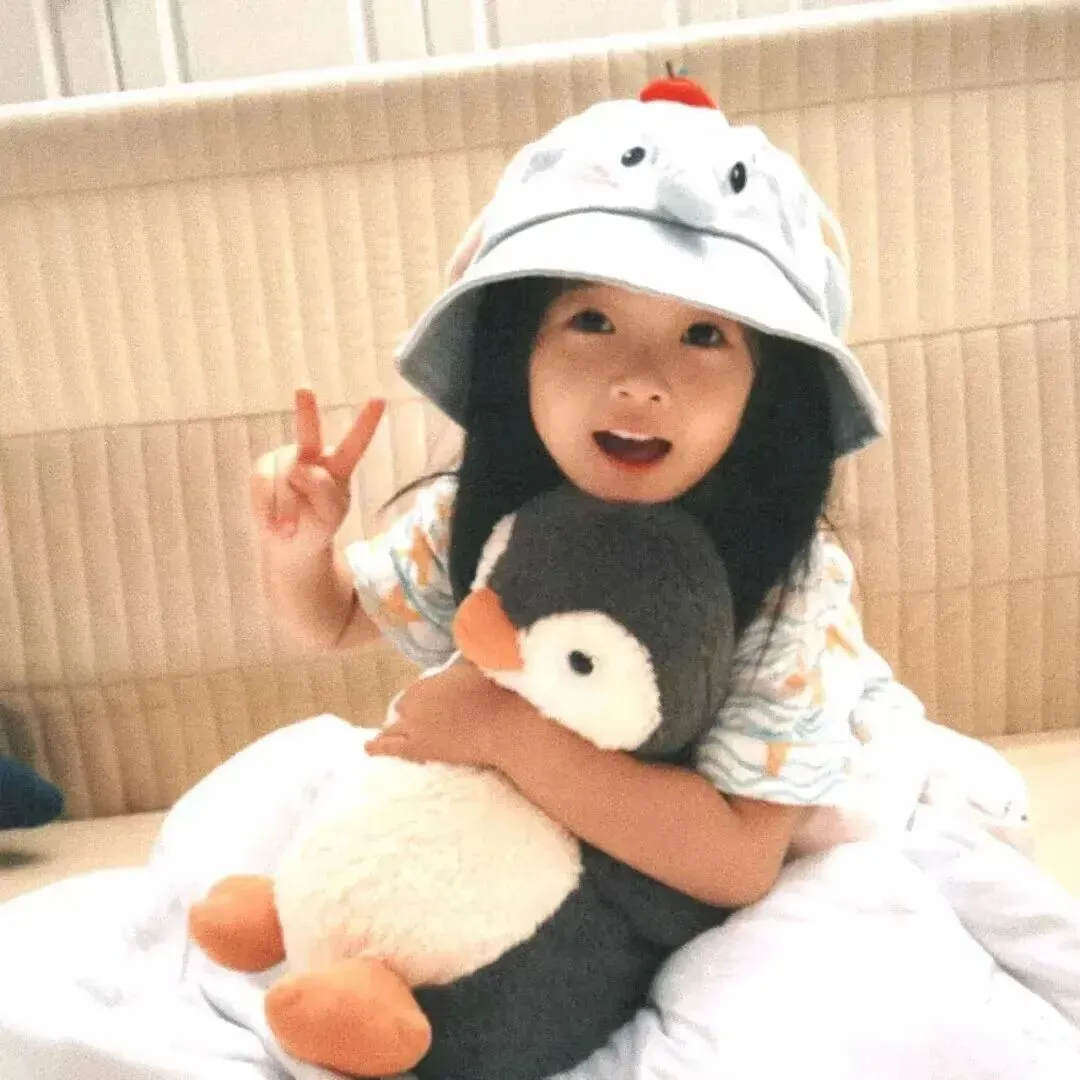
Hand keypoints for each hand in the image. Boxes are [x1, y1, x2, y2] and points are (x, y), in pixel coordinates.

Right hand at [252, 389, 384, 562]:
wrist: (290, 543)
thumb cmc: (317, 524)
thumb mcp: (331, 514)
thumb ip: (324, 492)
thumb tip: (298, 471)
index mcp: (340, 464)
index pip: (355, 444)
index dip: (367, 422)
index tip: (380, 398)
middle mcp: (311, 454)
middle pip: (308, 433)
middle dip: (306, 411)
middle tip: (304, 389)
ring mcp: (285, 460)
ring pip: (285, 478)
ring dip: (286, 509)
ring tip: (289, 531)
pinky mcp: (263, 470)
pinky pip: (262, 485)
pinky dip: (268, 509)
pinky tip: (274, 526)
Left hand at [367, 661, 540, 770]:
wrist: (502, 724)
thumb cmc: (495, 691)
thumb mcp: (477, 664)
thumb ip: (463, 655)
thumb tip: (465, 640)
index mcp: (427, 682)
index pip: (414, 692)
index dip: (420, 698)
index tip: (430, 702)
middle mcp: (414, 703)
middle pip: (403, 708)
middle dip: (409, 712)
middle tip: (423, 718)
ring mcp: (413, 728)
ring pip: (392, 729)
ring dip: (392, 731)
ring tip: (385, 735)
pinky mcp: (419, 749)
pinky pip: (390, 748)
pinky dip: (377, 747)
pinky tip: (368, 747)